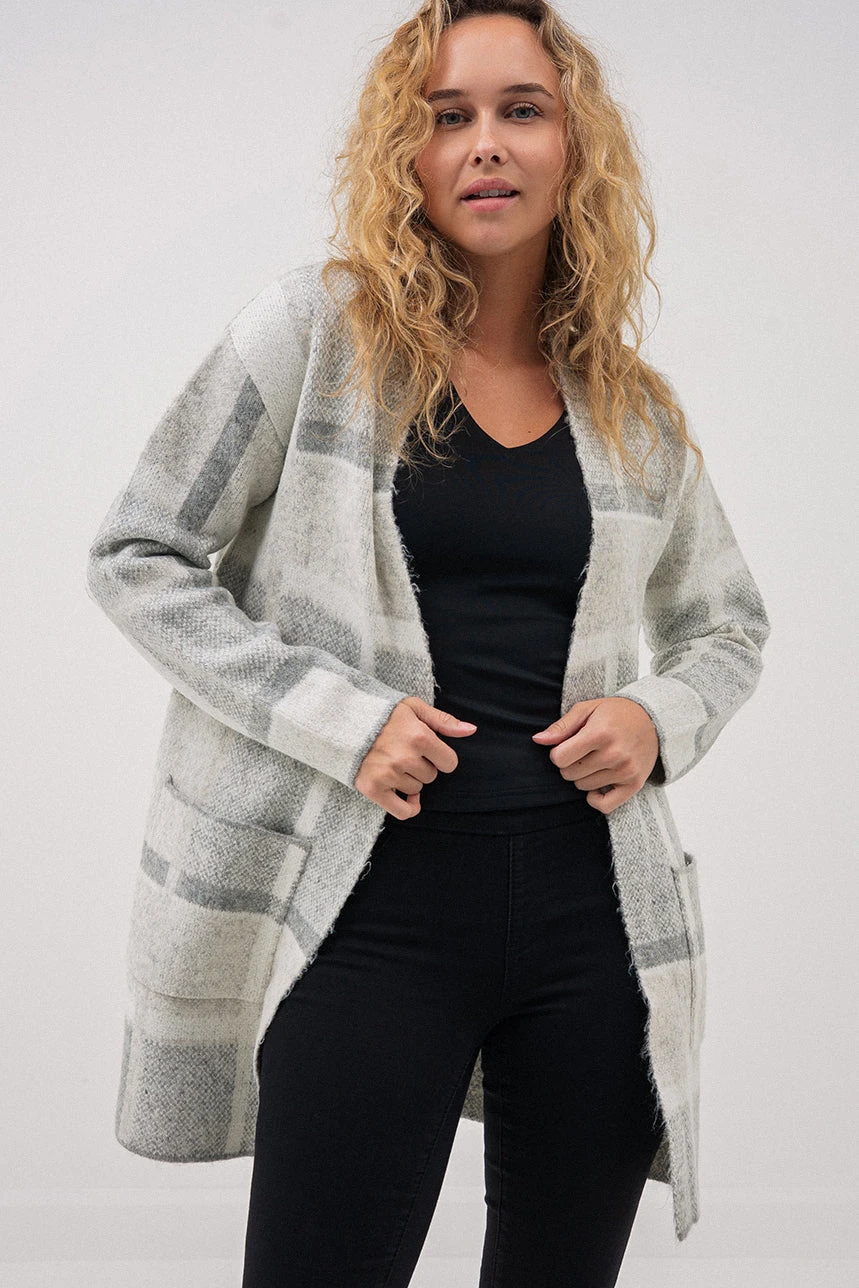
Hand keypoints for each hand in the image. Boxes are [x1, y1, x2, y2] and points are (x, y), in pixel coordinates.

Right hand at [353, 696, 476, 819]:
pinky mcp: (373, 788)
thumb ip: (444, 721)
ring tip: (393, 763)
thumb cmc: (384, 714)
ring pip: (417, 790)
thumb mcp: (414, 708)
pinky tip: (405, 796)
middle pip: (432, 776)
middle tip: (404, 752)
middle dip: (422, 766)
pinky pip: (403, 811)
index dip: (441, 757)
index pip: (449, 763)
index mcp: (419, 737)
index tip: (428, 750)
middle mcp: (405, 758)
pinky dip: (408, 807)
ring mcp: (388, 775)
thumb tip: (471, 730)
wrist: (344, 723)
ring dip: (409, 780)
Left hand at [531, 697, 659, 813]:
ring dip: (583, 776)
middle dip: (570, 764)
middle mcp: (614, 754)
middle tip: (583, 752)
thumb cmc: (615, 713)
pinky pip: (605, 806)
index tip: (567, 745)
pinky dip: (596, 798)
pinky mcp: (635, 784)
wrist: (653, 720)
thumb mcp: (587, 710)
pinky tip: (598, 784)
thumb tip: (537, 740)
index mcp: (600, 733)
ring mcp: (626, 771)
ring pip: (583, 787)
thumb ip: (561, 727)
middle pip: (569, 774)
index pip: (559, 758)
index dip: (557, 753)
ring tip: (595, 760)